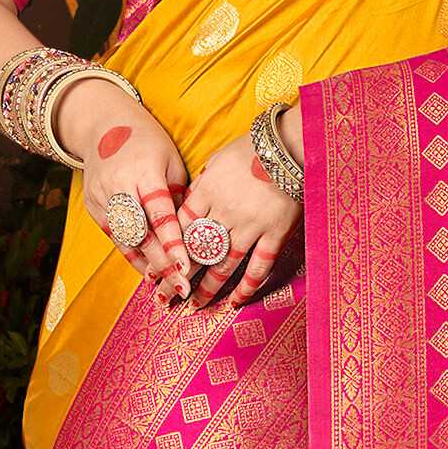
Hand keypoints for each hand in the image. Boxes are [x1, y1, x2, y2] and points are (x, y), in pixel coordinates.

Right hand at [52, 72, 192, 303]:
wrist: (102, 125)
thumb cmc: (149, 143)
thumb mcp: (171, 161)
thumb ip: (179, 197)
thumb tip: (193, 235)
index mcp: (144, 170)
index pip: (159, 212)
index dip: (172, 242)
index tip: (186, 268)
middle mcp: (119, 186)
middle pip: (141, 233)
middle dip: (162, 264)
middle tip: (182, 290)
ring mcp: (101, 198)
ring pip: (125, 241)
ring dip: (148, 267)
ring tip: (168, 291)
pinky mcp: (92, 207)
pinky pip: (115, 239)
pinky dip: (133, 257)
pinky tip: (150, 275)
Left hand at [177, 113, 303, 310]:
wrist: (290, 143)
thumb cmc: (252, 148)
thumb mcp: (217, 160)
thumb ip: (202, 186)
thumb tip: (188, 204)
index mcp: (207, 193)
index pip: (180, 229)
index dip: (167, 252)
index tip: (156, 269)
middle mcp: (225, 213)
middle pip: (196, 252)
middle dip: (179, 277)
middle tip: (165, 297)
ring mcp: (251, 225)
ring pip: (224, 264)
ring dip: (208, 288)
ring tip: (196, 305)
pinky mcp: (275, 233)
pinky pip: (259, 266)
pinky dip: (247, 286)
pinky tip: (235, 302)